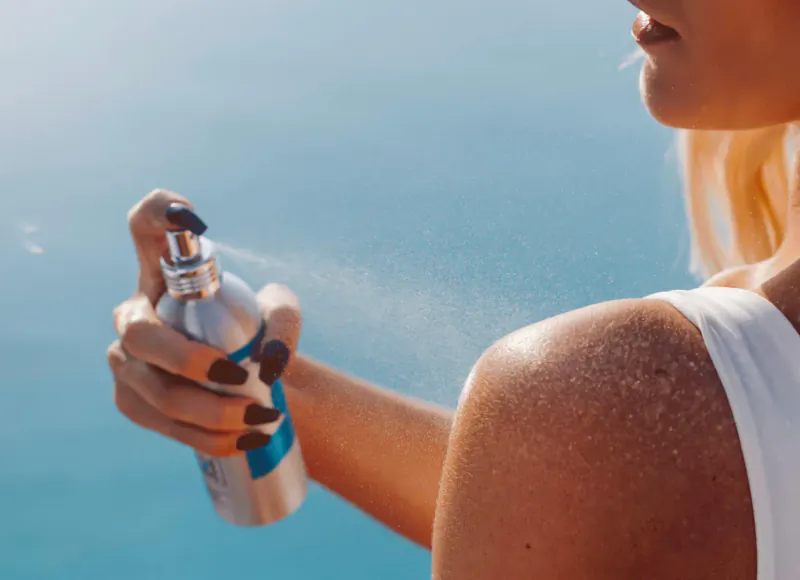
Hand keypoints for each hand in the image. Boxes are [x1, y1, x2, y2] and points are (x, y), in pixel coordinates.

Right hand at [107, 189, 301, 456]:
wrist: (247, 383)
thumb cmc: (256, 334)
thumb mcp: (278, 313)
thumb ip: (283, 317)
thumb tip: (267, 362)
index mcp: (163, 273)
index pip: (145, 225)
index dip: (159, 214)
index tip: (193, 220)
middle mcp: (134, 311)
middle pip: (141, 334)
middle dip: (192, 362)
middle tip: (246, 380)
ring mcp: (124, 360)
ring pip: (155, 390)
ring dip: (212, 412)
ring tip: (263, 419)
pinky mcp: (130, 401)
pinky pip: (162, 424)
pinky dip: (208, 437)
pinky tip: (245, 440)